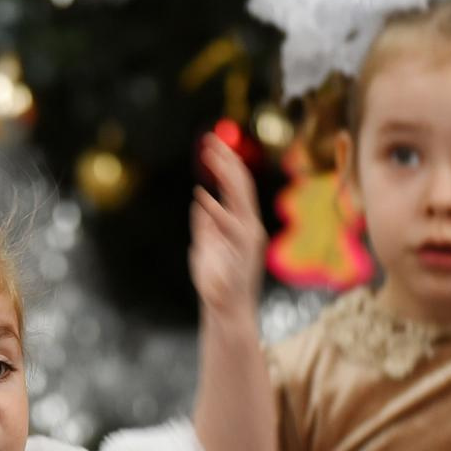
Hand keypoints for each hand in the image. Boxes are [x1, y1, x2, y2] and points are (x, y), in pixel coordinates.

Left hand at [189, 136, 267, 322]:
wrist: (227, 310)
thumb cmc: (217, 282)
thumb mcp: (207, 246)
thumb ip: (205, 224)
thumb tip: (201, 201)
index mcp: (244, 223)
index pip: (238, 185)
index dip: (227, 163)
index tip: (212, 144)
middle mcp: (250, 226)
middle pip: (242, 184)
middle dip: (227, 160)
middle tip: (211, 140)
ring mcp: (247, 238)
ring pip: (241, 198)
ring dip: (226, 174)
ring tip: (212, 155)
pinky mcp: (240, 252)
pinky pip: (229, 226)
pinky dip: (216, 210)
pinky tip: (202, 195)